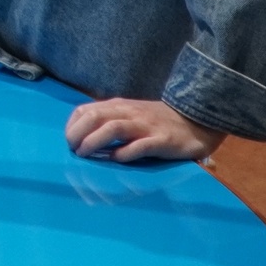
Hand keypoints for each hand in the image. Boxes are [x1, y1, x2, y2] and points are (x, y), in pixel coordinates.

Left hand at [64, 99, 225, 163]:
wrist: (197, 121)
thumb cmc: (159, 120)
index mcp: (119, 106)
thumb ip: (110, 121)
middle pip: (96, 116)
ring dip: (94, 141)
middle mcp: (130, 113)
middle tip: (72, 149)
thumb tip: (84, 137)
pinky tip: (116, 159)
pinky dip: (124, 153)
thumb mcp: (131, 115)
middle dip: (78, 132)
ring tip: (84, 154)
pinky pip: (140, 146)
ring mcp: (146, 126)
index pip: (86, 109)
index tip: (68, 140)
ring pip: (114, 128)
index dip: (73, 125)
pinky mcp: (162, 141)